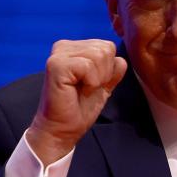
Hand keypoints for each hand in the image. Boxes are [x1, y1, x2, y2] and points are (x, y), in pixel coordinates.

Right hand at [27, 39, 127, 164]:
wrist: (62, 129)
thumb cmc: (79, 109)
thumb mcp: (103, 85)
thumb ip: (113, 70)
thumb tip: (121, 60)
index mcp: (74, 48)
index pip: (108, 46)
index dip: (108, 69)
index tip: (92, 84)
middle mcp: (64, 46)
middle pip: (106, 48)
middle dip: (104, 73)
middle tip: (87, 88)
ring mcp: (58, 54)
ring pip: (99, 55)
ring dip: (97, 79)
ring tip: (83, 89)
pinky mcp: (56, 65)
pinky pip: (88, 65)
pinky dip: (90, 82)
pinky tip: (77, 90)